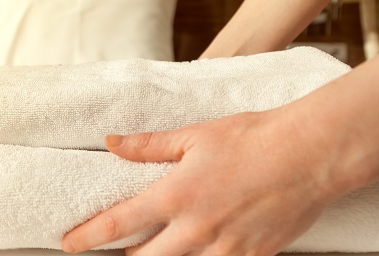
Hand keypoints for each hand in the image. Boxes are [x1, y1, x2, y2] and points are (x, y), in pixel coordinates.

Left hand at [62, 111, 341, 255]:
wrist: (310, 154)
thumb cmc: (252, 138)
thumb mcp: (195, 135)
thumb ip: (148, 145)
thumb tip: (111, 143)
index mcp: (175, 195)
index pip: (118, 224)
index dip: (87, 237)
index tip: (68, 243)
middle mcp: (195, 229)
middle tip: (122, 252)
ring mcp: (225, 249)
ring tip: (166, 247)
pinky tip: (207, 248)